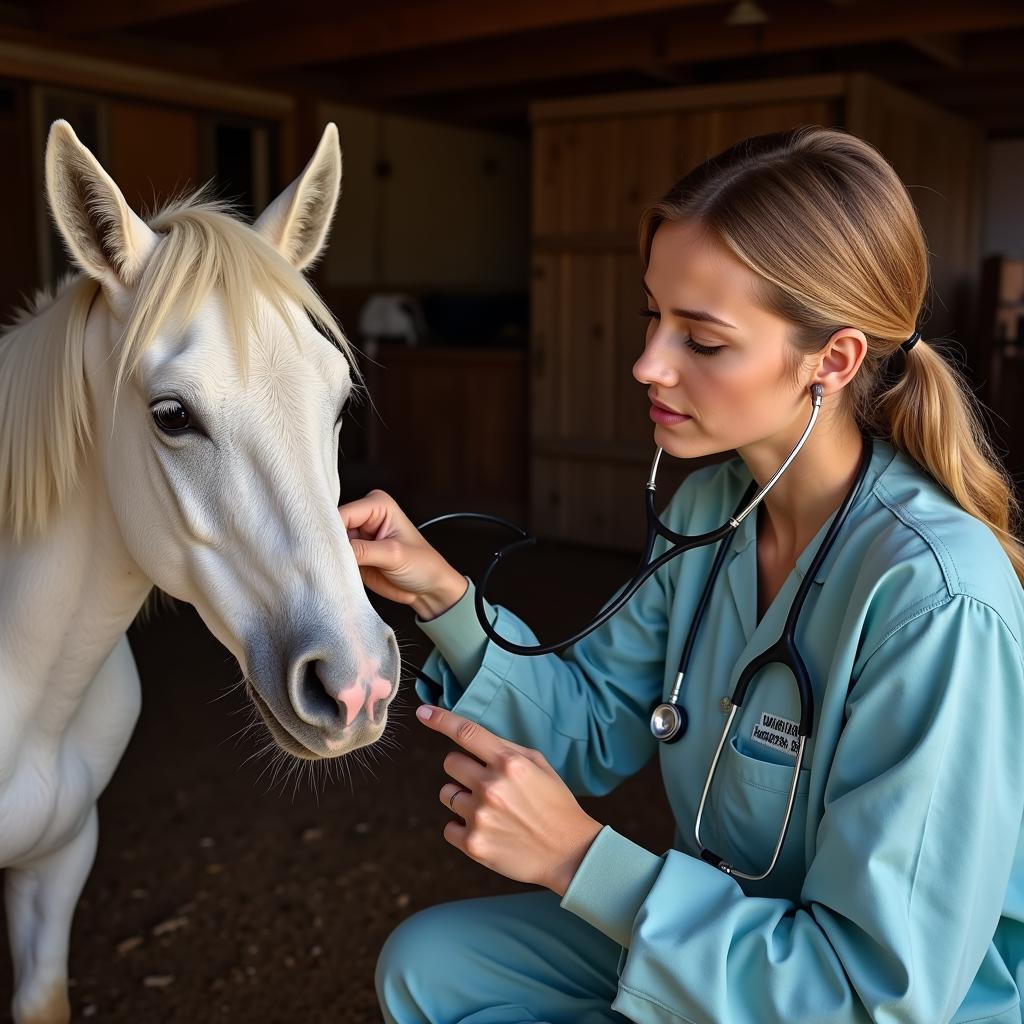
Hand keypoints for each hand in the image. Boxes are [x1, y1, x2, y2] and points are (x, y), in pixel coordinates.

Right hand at [339, 490, 467, 618]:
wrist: (429, 589)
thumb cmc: (422, 565)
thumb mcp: (394, 555)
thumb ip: (363, 550)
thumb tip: (333, 549)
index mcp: (377, 504)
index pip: (343, 513)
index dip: (331, 531)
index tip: (327, 549)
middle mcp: (364, 516)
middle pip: (332, 526)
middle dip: (328, 544)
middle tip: (325, 561)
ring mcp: (356, 537)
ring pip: (330, 544)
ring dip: (329, 557)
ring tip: (332, 569)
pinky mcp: (353, 555)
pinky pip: (334, 558)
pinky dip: (332, 566)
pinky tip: (333, 573)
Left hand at [415, 704, 602, 896]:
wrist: (569, 852)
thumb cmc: (555, 804)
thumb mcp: (539, 766)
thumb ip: (505, 749)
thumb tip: (471, 737)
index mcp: (509, 763)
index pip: (466, 733)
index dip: (440, 719)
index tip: (423, 713)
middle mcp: (491, 786)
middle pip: (450, 763)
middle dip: (464, 770)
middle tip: (486, 783)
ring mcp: (480, 816)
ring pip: (447, 794)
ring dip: (462, 798)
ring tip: (490, 810)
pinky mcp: (473, 844)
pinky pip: (448, 827)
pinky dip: (462, 828)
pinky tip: (486, 830)